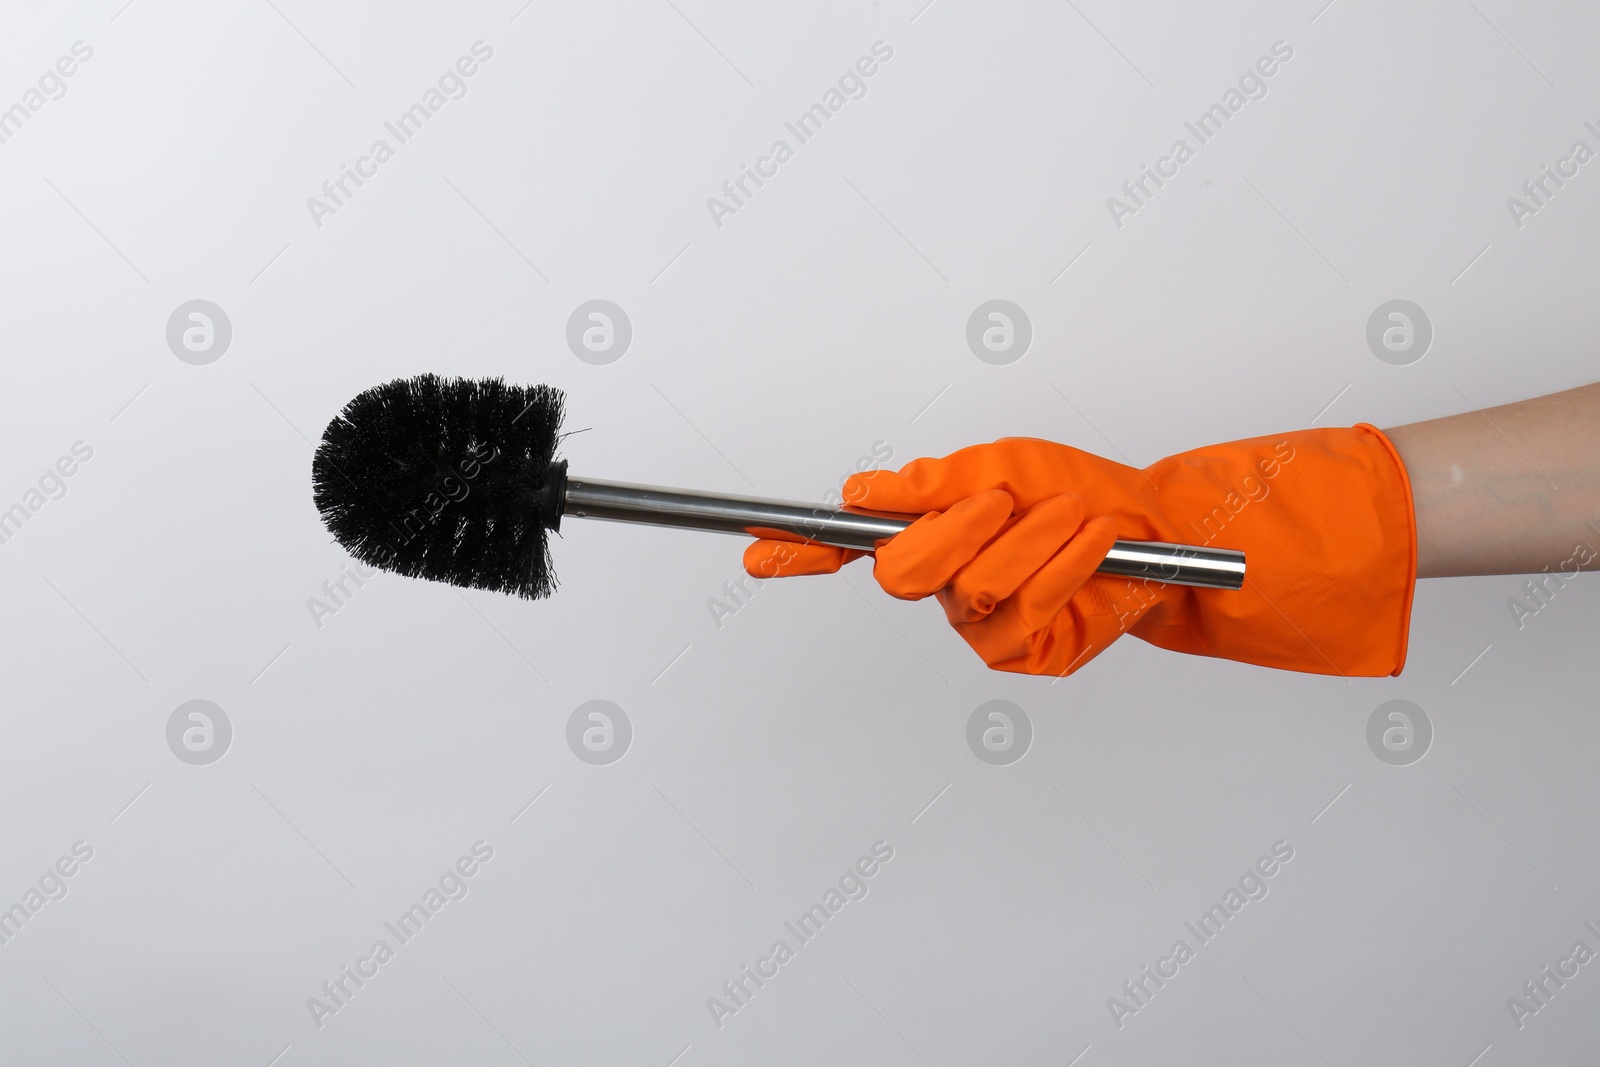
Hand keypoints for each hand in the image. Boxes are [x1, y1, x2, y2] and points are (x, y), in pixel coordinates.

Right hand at [745, 428, 1417, 677]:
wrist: (1157, 528)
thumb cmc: (1073, 491)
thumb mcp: (1001, 466)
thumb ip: (932, 484)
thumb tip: (861, 494)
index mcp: (925, 535)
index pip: (845, 548)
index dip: (798, 551)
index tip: (754, 550)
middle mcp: (941, 585)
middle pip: (903, 575)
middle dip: (954, 529)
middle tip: (999, 499)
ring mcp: (979, 626)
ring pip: (974, 587)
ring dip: (1031, 538)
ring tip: (1072, 514)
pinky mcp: (1025, 654)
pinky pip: (1026, 609)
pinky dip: (1064, 565)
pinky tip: (1093, 545)